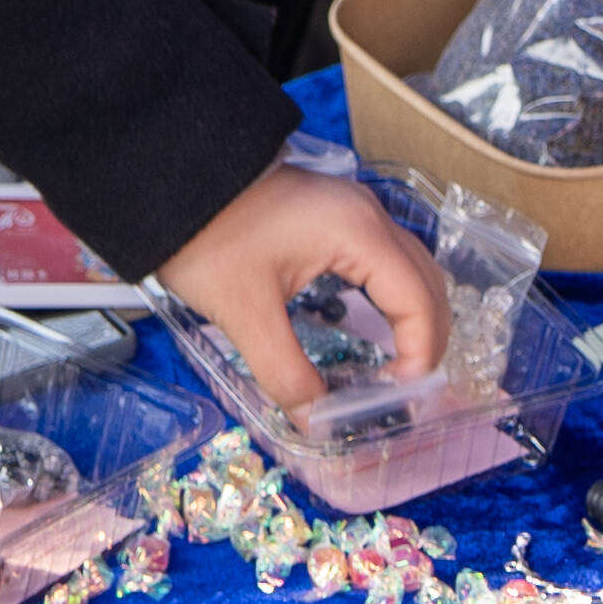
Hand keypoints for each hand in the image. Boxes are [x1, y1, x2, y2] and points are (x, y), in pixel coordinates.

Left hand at [152, 156, 446, 408]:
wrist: (175, 181)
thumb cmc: (209, 238)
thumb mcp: (245, 315)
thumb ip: (285, 374)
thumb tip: (316, 422)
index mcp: (359, 233)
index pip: (419, 300)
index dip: (421, 353)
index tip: (402, 396)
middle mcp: (370, 217)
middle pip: (427, 282)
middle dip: (426, 339)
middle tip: (406, 390)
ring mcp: (356, 212)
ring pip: (411, 269)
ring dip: (413, 318)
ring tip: (395, 368)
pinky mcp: (338, 217)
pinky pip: (387, 261)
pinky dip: (393, 299)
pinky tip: (372, 330)